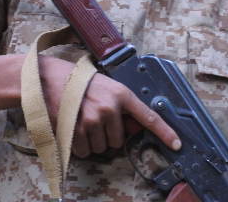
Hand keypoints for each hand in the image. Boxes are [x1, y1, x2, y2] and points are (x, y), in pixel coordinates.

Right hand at [39, 56, 180, 157]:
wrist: (50, 77)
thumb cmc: (80, 82)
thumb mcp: (107, 88)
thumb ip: (123, 107)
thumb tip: (135, 128)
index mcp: (122, 94)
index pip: (148, 117)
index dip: (165, 132)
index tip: (177, 144)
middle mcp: (110, 107)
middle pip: (119, 140)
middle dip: (107, 134)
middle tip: (94, 118)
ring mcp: (93, 119)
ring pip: (102, 147)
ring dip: (92, 140)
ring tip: (82, 120)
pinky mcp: (77, 130)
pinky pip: (85, 151)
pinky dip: (79, 145)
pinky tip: (73, 127)